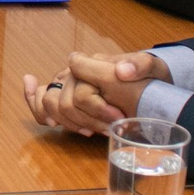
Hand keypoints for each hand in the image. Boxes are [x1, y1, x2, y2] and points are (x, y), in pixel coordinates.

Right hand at [21, 51, 172, 135]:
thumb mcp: (152, 68)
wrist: (150, 85)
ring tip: (91, 131)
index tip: (117, 117)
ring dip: (69, 123)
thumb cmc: (149, 77)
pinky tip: (50, 123)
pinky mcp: (68, 97)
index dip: (95, 107)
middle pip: (63, 101)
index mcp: (93, 63)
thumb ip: (140, 64)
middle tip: (109, 128)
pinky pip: (42, 102)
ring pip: (49, 104)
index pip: (79, 90)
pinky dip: (41, 112)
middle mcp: (76, 73)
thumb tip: (122, 71)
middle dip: (86, 119)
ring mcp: (68, 84)